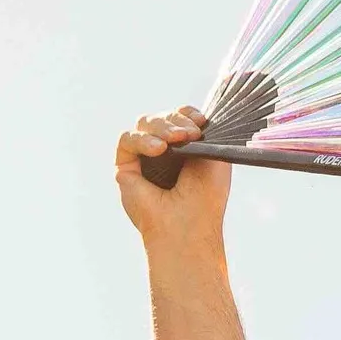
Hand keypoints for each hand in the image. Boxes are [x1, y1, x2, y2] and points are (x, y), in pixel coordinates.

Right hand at [117, 106, 228, 247]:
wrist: (189, 225)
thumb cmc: (206, 197)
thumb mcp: (216, 158)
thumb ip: (207, 134)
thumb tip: (197, 115)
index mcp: (185, 149)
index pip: (180, 118)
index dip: (187, 114)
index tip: (201, 121)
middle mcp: (163, 152)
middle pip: (162, 117)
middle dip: (176, 120)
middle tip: (190, 133)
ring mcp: (143, 159)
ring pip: (144, 123)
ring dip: (162, 127)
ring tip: (176, 140)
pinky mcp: (124, 167)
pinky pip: (127, 139)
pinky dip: (142, 140)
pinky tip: (158, 150)